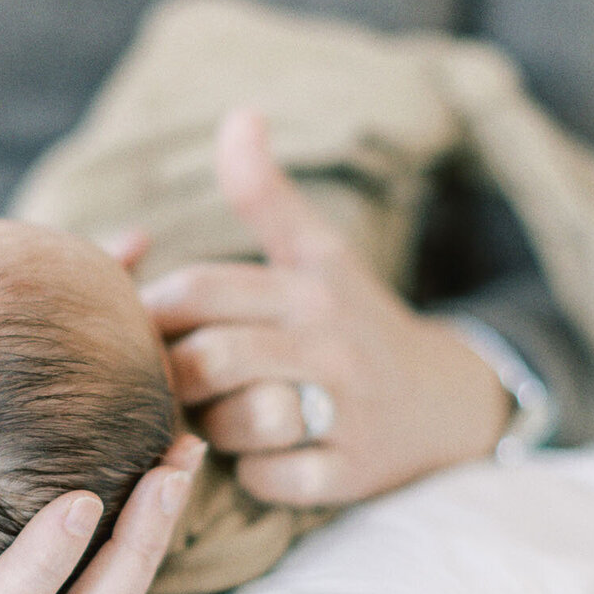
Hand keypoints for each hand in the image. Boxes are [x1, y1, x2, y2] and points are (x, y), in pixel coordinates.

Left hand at [139, 109, 509, 506]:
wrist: (447, 400)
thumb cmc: (355, 320)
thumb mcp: (318, 252)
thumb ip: (264, 193)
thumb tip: (239, 114)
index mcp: (308, 286)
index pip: (201, 289)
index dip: (156, 309)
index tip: (146, 323)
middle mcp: (330, 344)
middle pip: (211, 360)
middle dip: (175, 374)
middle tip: (170, 377)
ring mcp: (346, 411)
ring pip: (239, 423)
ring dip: (213, 427)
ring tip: (216, 414)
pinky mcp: (355, 471)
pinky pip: (273, 479)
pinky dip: (255, 474)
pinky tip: (260, 456)